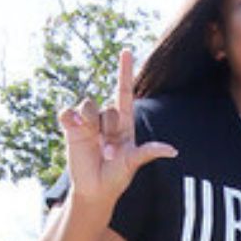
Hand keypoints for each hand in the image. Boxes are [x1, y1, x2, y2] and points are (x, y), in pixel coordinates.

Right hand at [58, 49, 177, 207]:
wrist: (94, 190)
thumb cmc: (117, 176)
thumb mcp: (133, 163)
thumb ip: (149, 153)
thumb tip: (173, 151)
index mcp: (124, 122)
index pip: (125, 91)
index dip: (125, 72)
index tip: (126, 51)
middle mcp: (106, 120)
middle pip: (107, 107)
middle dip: (108, 128)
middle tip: (109, 152)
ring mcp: (87, 123)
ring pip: (88, 106)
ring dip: (91, 125)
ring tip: (95, 147)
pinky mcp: (71, 129)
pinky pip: (67, 112)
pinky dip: (69, 116)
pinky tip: (73, 127)